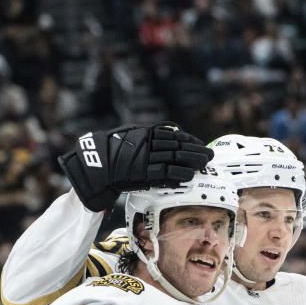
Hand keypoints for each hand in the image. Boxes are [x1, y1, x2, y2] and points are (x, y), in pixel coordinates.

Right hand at [58, 122, 213, 211]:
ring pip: (174, 158)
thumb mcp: (131, 135)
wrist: (96, 166)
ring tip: (204, 164)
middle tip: (209, 155)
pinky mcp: (142, 173)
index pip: (173, 135)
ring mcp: (145, 159)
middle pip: (177, 147)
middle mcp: (147, 145)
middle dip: (195, 151)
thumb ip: (150, 133)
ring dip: (191, 161)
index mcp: (145, 134)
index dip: (189, 140)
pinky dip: (178, 174)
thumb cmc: (114, 151)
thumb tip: (172, 129)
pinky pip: (164, 173)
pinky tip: (189, 175)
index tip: (199, 144)